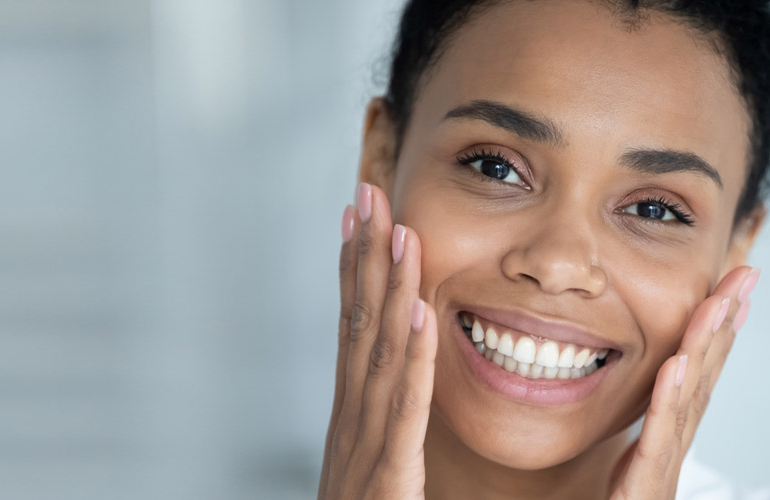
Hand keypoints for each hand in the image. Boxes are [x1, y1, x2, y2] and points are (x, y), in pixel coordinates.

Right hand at [318, 183, 437, 499]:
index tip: (359, 216)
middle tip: (366, 192)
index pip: (354, 330)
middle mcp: (350, 425)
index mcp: (353, 420)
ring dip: (386, 288)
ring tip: (396, 229)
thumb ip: (387, 431)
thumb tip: (396, 388)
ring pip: (376, 353)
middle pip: (356, 325)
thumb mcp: (377, 473)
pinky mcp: (387, 477)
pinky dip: (408, 357)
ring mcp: (363, 449)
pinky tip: (418, 313)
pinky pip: (402, 409)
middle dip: (360, 256)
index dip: (355, 270)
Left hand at [609, 266, 758, 499]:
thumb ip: (644, 436)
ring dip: (706, 347)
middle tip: (747, 274)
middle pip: (706, 376)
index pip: (699, 374)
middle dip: (727, 323)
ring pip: (689, 398)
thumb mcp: (630, 470)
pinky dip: (668, 399)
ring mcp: (664, 466)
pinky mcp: (645, 486)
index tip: (735, 288)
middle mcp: (675, 448)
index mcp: (670, 439)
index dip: (720, 331)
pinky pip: (657, 436)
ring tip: (720, 301)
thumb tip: (652, 394)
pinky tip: (675, 364)